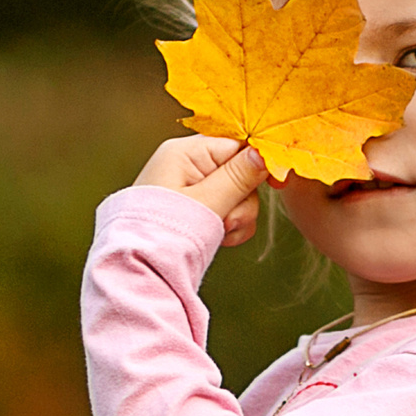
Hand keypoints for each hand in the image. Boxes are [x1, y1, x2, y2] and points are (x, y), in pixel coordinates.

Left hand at [136, 137, 266, 247]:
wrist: (139, 270)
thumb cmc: (166, 233)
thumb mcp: (207, 203)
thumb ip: (239, 176)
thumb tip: (265, 152)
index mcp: (185, 153)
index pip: (236, 145)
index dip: (258, 164)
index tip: (276, 183)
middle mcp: (187, 165)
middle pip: (241, 172)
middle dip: (242, 201)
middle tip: (226, 220)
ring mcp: (192, 189)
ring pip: (238, 195)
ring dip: (237, 218)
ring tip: (219, 233)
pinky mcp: (196, 209)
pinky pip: (228, 211)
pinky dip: (229, 227)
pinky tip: (219, 239)